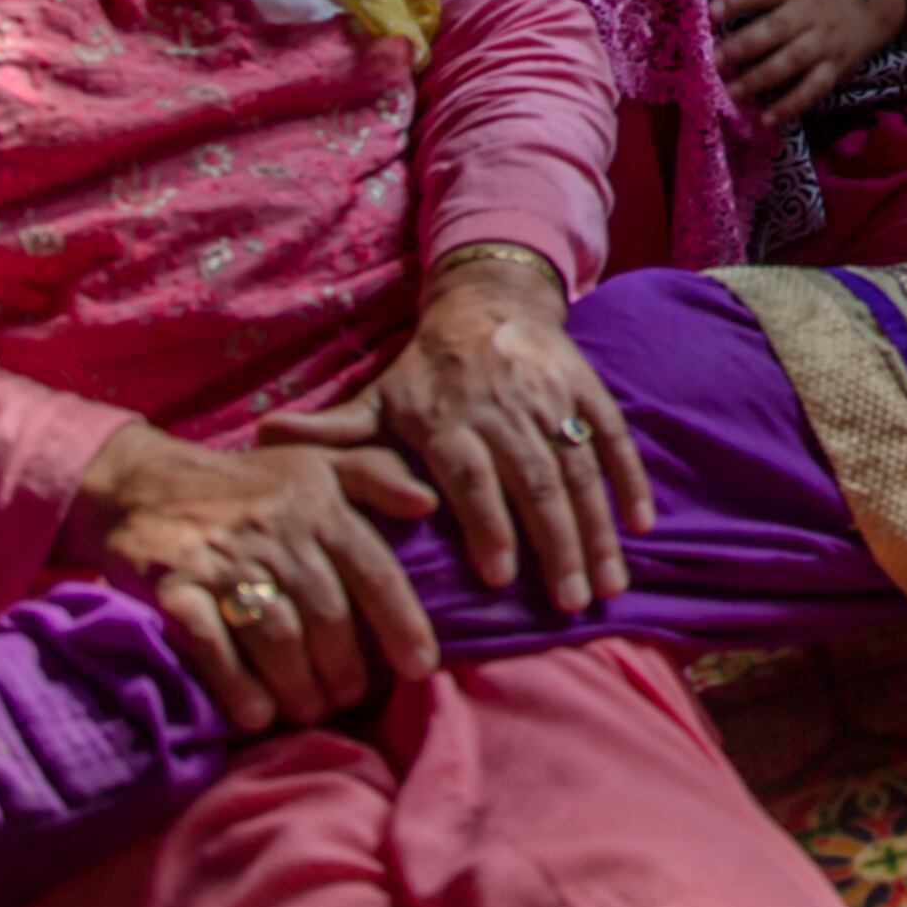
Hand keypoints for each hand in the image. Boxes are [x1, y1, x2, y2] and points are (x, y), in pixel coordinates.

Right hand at [62, 421, 442, 731]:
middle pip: (327, 614)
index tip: (421, 667)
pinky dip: (237, 684)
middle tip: (350, 697)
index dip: (402, 622)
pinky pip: (211, 644)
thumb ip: (377, 476)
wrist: (144, 482)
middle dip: (346, 668)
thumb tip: (427, 502)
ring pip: (276, 635)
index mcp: (319, 504)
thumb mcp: (318, 464)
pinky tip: (257, 714)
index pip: (373, 570)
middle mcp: (276, 532)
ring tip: (310, 710)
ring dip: (300, 685)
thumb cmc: (250, 484)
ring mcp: (222, 560)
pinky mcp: (174, 587)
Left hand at [263, 251, 651, 616]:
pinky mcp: (587, 391)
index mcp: (448, 417)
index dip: (485, 524)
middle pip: (534, 480)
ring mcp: (551, 399)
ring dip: (598, 528)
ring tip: (608, 586)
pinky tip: (642, 528)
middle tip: (570, 603)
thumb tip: (264, 437)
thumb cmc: (424, 373)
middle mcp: (503, 408)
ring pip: (580, 469)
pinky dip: (631, 481)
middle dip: (556, 545)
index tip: (498, 578)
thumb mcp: (376, 400)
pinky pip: (614, 439)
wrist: (489, 303)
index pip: (470, 476)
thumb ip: (332, 433)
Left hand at [711, 0, 900, 130]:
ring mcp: (824, 42)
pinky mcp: (834, 68)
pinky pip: (813, 89)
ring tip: (732, 94)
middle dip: (745, 45)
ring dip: (761, 78)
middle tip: (714, 61)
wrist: (869, 5)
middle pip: (777, 28)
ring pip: (793, 61)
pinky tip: (766, 120)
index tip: (711, 12)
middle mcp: (809, 13)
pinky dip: (791, 106)